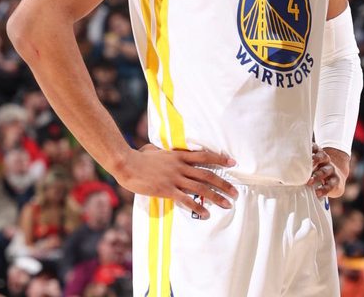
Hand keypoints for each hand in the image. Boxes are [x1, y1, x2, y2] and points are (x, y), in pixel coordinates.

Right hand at [116, 145, 238, 218]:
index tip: (233, 163)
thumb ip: (161, 151)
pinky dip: (198, 207)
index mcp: (179, 155)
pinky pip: (186, 199)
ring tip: (228, 204)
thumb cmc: (138, 156)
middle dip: (224, 183)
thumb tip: (157, 150)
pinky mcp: (167, 190)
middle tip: (236, 192)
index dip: (220, 159)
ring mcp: (174, 178)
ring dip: (216, 196)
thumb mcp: (153, 149)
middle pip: (207, 174)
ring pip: (201, 187)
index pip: (204, 156)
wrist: (127, 163)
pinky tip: (206, 213)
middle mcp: (180, 166)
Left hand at [306, 143, 343, 197]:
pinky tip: (317, 193)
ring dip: (317, 176)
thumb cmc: (317, 171)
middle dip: (314, 160)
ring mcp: (331, 170)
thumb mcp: (311, 165)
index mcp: (319, 154)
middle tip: (305, 166)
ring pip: (325, 171)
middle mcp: (326, 161)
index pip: (316, 147)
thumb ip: (302, 165)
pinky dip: (324, 189)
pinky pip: (331, 185)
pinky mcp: (336, 182)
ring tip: (309, 182)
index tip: (303, 150)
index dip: (311, 147)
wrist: (336, 179)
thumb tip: (284, 171)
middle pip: (322, 156)